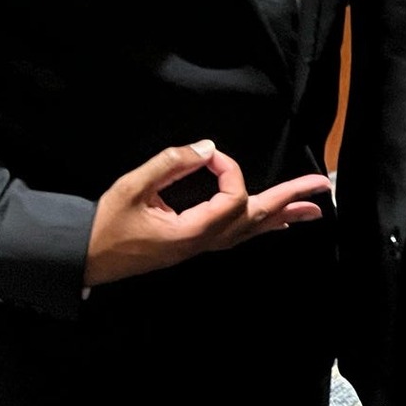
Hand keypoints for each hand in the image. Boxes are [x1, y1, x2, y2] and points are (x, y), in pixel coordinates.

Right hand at [84, 140, 331, 287]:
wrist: (83, 257)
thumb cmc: (104, 224)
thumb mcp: (132, 187)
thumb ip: (171, 162)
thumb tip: (208, 147)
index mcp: (192, 233)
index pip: (233, 198)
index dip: (229, 170)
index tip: (208, 155)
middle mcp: (204, 243)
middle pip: (256, 219)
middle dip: (290, 198)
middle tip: (323, 185)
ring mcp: (201, 247)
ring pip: (250, 231)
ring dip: (283, 215)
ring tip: (314, 207)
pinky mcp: (195, 245)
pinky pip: (237, 236)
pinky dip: (261, 226)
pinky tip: (277, 224)